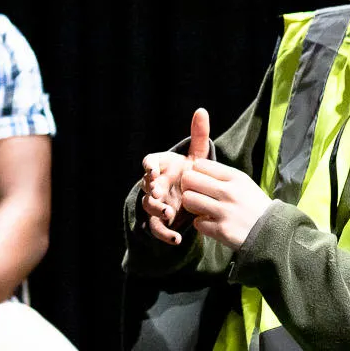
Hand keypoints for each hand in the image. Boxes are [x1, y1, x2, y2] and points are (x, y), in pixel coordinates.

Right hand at [138, 107, 210, 244]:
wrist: (191, 197)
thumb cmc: (190, 174)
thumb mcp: (197, 157)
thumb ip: (198, 136)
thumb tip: (202, 111)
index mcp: (161, 167)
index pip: (149, 163)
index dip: (149, 166)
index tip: (153, 169)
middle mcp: (155, 185)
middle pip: (147, 185)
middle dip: (152, 189)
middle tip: (159, 192)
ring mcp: (156, 203)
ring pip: (149, 206)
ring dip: (157, 209)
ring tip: (169, 213)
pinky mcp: (161, 221)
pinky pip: (157, 229)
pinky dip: (165, 234)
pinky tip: (177, 239)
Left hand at [178, 158, 271, 249]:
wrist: (273, 232)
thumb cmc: (254, 206)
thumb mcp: (244, 184)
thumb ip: (221, 176)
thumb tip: (195, 169)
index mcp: (235, 177)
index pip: (199, 165)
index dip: (195, 173)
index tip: (199, 181)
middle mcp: (229, 192)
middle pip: (189, 179)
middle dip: (188, 187)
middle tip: (195, 195)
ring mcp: (225, 211)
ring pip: (188, 200)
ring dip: (191, 206)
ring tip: (200, 209)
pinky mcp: (221, 230)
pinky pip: (197, 223)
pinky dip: (201, 224)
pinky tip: (211, 223)